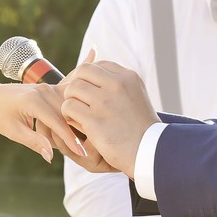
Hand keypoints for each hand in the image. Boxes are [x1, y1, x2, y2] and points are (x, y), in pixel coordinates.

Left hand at [0, 81, 87, 163]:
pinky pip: (68, 98)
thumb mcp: (13, 131)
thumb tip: (51, 156)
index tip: (82, 154)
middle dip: (79, 132)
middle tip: (90, 151)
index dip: (71, 140)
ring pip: (71, 106)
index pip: (58, 123)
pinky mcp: (51, 88)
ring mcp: (48, 87)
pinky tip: (92, 108)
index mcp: (33, 100)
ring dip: (78, 121)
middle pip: (69, 113)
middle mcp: (43, 90)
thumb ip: (34, 142)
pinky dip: (78, 107)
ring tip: (90, 138)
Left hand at [61, 58, 157, 177]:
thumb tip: (96, 71)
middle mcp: (117, 85)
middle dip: (77, 84)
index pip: (98, 65)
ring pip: (73, 88)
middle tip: (78, 99)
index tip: (90, 91)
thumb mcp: (136, 95)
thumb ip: (120, 83)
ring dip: (71, 100)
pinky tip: (75, 122)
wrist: (148, 151)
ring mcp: (105, 102)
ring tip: (76, 112)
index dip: (89, 77)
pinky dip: (68, 115)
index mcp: (128, 77)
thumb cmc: (140, 126)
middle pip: (83, 71)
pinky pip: (69, 107)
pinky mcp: (94, 120)